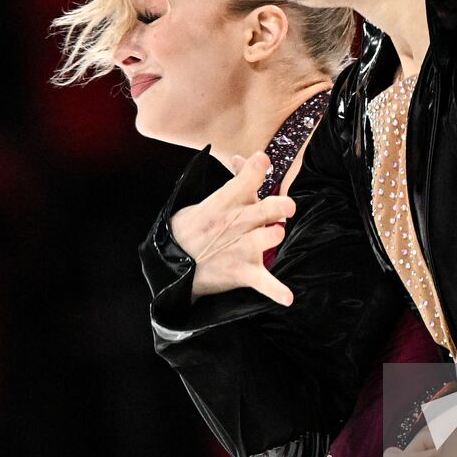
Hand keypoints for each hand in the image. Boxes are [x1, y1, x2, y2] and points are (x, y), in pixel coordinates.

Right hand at [169, 152, 295, 304]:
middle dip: (277, 206)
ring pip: (264, 239)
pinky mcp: (242, 272)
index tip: (263, 160)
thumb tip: (242, 158)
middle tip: (287, 206)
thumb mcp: (203, 203)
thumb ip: (231, 182)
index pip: (243, 181)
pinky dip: (275, 290)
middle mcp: (234, 224)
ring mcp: (239, 249)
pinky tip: (287, 298)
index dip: (254, 169)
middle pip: (263, 210)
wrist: (169, 268)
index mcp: (222, 204)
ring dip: (270, 236)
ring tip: (275, 233)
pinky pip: (263, 283)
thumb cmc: (190, 231)